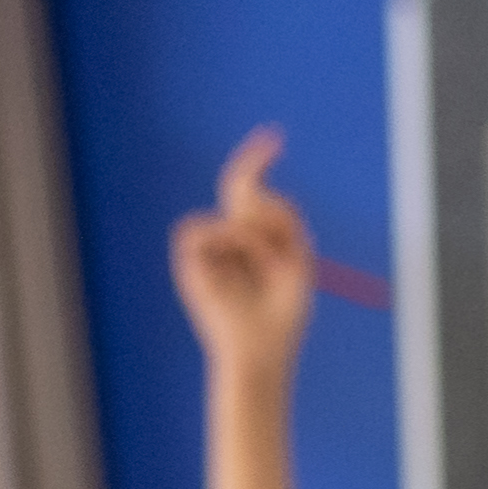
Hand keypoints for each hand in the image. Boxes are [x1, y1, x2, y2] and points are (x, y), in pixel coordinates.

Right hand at [169, 126, 333, 375]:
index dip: (257, 159)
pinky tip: (244, 260)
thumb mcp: (297, 258)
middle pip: (243, 190)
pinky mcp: (190, 264)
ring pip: (226, 213)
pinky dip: (228, 240)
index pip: (251, 189)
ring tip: (266, 264)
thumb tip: (247, 196)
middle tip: (279, 244)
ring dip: (253, 233)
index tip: (274, 138)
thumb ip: (280, 219)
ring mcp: (210, 250)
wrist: (262, 350)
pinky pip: (198, 229)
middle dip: (265, 210)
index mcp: (255, 236)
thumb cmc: (282, 313)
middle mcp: (230, 238)